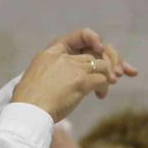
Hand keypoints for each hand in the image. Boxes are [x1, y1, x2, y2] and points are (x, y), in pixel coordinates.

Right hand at [13, 29, 137, 119]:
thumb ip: (54, 74)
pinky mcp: (81, 80)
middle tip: (119, 73)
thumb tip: (67, 82)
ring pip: (102, 64)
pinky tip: (100, 96)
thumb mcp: (39, 79)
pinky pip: (103, 79)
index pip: (78, 36)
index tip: (101, 47)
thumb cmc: (29, 102)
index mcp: (50, 52)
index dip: (93, 39)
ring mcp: (73, 67)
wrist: (28, 111)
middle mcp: (63, 56)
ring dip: (108, 76)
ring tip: (105, 89)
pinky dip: (105, 88)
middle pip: (95, 51)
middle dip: (111, 60)